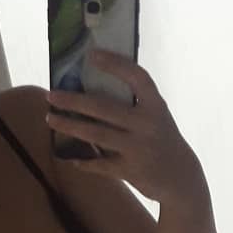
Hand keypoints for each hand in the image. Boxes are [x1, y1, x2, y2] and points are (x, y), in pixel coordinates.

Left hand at [45, 51, 201, 202]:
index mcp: (155, 106)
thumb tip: (91, 88)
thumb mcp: (155, 117)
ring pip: (96, 135)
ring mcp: (138, 148)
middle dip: (73, 101)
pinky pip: (100, 164)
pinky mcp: (130, 171)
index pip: (137, 77)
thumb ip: (133, 105)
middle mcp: (147, 125)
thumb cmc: (161, 140)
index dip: (115, 64)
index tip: (92, 54)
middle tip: (51, 95)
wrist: (181, 178)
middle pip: (103, 108)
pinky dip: (84, 162)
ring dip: (70, 126)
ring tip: (51, 118)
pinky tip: (70, 157)